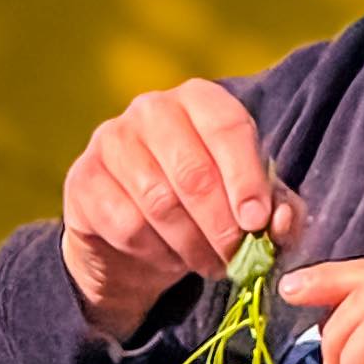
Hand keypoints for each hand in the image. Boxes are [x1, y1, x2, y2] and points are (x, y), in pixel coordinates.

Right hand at [61, 81, 300, 343]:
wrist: (134, 239)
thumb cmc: (203, 208)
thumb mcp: (248, 206)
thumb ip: (278, 211)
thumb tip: (279, 224)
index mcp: (199, 100)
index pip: (227, 127)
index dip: (246, 178)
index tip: (257, 223)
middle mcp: (152, 109)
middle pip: (193, 172)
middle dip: (221, 225)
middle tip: (236, 258)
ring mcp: (111, 140)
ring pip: (159, 203)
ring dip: (191, 245)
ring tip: (207, 262)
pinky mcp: (83, 178)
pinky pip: (126, 224)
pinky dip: (155, 251)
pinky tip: (166, 255)